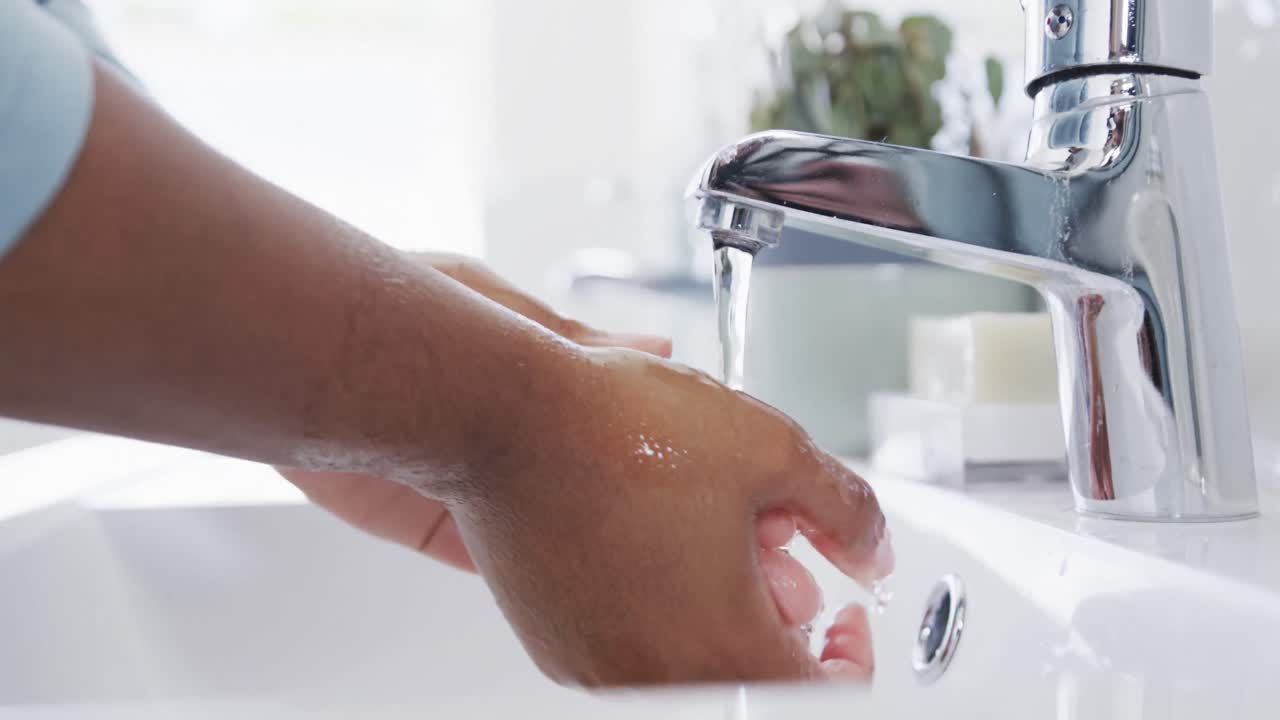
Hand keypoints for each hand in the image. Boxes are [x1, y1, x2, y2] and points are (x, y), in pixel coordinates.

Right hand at [281, 254, 886, 685]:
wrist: (509, 416)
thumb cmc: (623, 431)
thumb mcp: (773, 448)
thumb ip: (847, 511)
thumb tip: (869, 549)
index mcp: (721, 650)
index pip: (820, 690)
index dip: (849, 651)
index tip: (843, 614)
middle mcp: (654, 675)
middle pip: (749, 666)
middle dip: (776, 602)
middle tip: (766, 536)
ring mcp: (599, 664)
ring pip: (688, 651)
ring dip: (715, 597)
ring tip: (699, 516)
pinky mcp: (558, 640)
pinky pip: (631, 639)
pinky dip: (658, 601)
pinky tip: (649, 530)